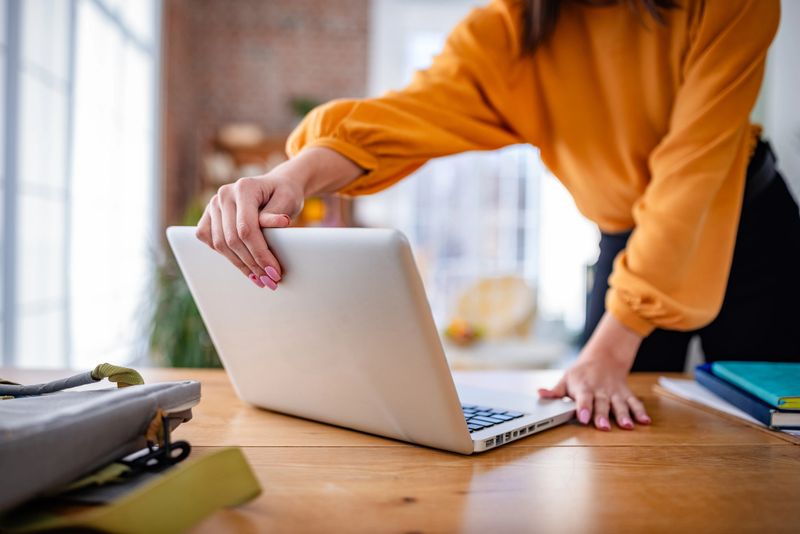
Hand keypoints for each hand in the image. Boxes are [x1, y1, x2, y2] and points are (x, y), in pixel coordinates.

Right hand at [196, 172, 301, 288]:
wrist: (275, 187)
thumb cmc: (284, 193)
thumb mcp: (288, 199)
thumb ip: (278, 212)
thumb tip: (280, 223)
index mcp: (243, 188)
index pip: (246, 229)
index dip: (260, 254)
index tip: (274, 271)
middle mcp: (224, 195)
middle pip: (232, 239)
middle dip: (252, 264)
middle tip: (270, 280)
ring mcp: (213, 205)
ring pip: (220, 244)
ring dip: (240, 265)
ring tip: (259, 279)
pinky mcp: (208, 216)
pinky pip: (209, 241)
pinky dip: (225, 256)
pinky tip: (244, 267)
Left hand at [538, 313, 651, 429]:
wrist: (603, 357)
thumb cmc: (581, 373)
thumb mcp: (565, 379)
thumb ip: (555, 391)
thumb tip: (540, 394)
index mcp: (584, 387)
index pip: (583, 398)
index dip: (584, 408)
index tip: (584, 418)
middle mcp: (600, 390)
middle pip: (602, 404)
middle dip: (603, 415)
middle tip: (603, 427)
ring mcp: (614, 392)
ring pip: (620, 404)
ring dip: (624, 415)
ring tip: (627, 426)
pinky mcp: (625, 393)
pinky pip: (634, 402)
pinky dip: (640, 411)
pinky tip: (645, 421)